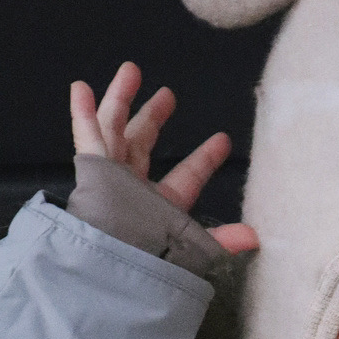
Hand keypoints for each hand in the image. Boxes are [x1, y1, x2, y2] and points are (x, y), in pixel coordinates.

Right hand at [69, 60, 258, 253]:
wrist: (116, 267)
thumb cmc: (152, 260)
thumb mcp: (192, 248)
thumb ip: (221, 241)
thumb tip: (257, 236)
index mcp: (162, 207)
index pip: (187, 177)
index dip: (205, 159)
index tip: (223, 140)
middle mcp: (134, 189)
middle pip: (143, 144)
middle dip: (153, 118)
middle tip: (168, 95)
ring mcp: (111, 178)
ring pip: (115, 130)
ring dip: (121, 100)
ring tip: (130, 71)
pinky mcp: (92, 170)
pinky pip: (87, 136)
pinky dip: (84, 113)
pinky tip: (81, 88)